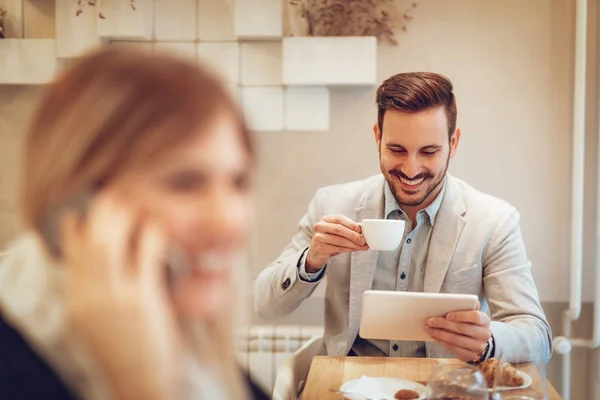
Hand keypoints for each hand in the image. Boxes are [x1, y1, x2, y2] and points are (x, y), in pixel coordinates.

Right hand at [61, 194, 181, 399]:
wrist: (141, 384)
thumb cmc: (126, 352)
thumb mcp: (97, 324)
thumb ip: (94, 293)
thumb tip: (99, 263)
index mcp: (76, 302)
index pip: (70, 254)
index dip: (76, 228)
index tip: (83, 213)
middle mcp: (89, 297)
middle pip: (89, 241)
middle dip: (101, 213)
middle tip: (114, 197)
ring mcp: (114, 298)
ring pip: (110, 242)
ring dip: (122, 217)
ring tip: (133, 204)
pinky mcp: (142, 301)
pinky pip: (145, 256)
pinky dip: (150, 235)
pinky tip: (157, 227)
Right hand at [305, 215, 368, 271]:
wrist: (316, 253)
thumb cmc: (329, 241)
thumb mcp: (336, 233)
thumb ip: (347, 230)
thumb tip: (362, 231)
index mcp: (325, 220)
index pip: (339, 219)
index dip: (351, 223)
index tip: (360, 229)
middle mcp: (320, 226)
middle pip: (339, 229)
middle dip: (353, 235)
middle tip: (363, 240)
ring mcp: (318, 237)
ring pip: (339, 240)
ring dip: (353, 244)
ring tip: (361, 246)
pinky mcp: (320, 248)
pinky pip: (337, 248)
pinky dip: (348, 249)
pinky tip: (354, 249)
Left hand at [424, 307, 491, 362]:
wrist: (479, 341)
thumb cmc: (471, 324)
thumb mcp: (471, 314)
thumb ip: (465, 307)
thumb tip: (455, 300)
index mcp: (485, 321)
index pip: (475, 317)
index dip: (461, 316)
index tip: (447, 315)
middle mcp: (484, 335)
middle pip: (462, 329)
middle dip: (444, 324)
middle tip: (430, 321)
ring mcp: (477, 347)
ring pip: (456, 340)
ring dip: (439, 334)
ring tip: (428, 328)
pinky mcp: (469, 356)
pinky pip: (453, 348)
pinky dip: (441, 341)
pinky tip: (434, 336)